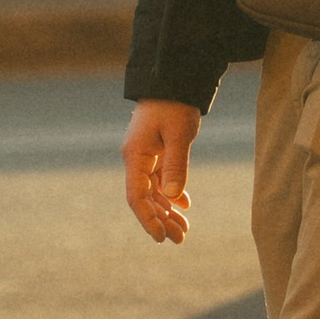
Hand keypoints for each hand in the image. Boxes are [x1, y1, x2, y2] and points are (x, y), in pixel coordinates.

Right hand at [123, 98, 201, 242]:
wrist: (173, 79)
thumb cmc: (175, 105)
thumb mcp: (179, 135)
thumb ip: (176, 166)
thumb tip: (173, 198)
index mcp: (135, 156)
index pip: (136, 196)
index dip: (148, 219)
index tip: (161, 237)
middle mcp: (136, 158)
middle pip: (145, 198)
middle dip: (161, 220)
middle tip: (180, 239)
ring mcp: (145, 155)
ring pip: (153, 191)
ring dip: (167, 210)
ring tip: (184, 229)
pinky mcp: (155, 151)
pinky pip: (160, 179)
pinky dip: (171, 193)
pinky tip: (184, 205)